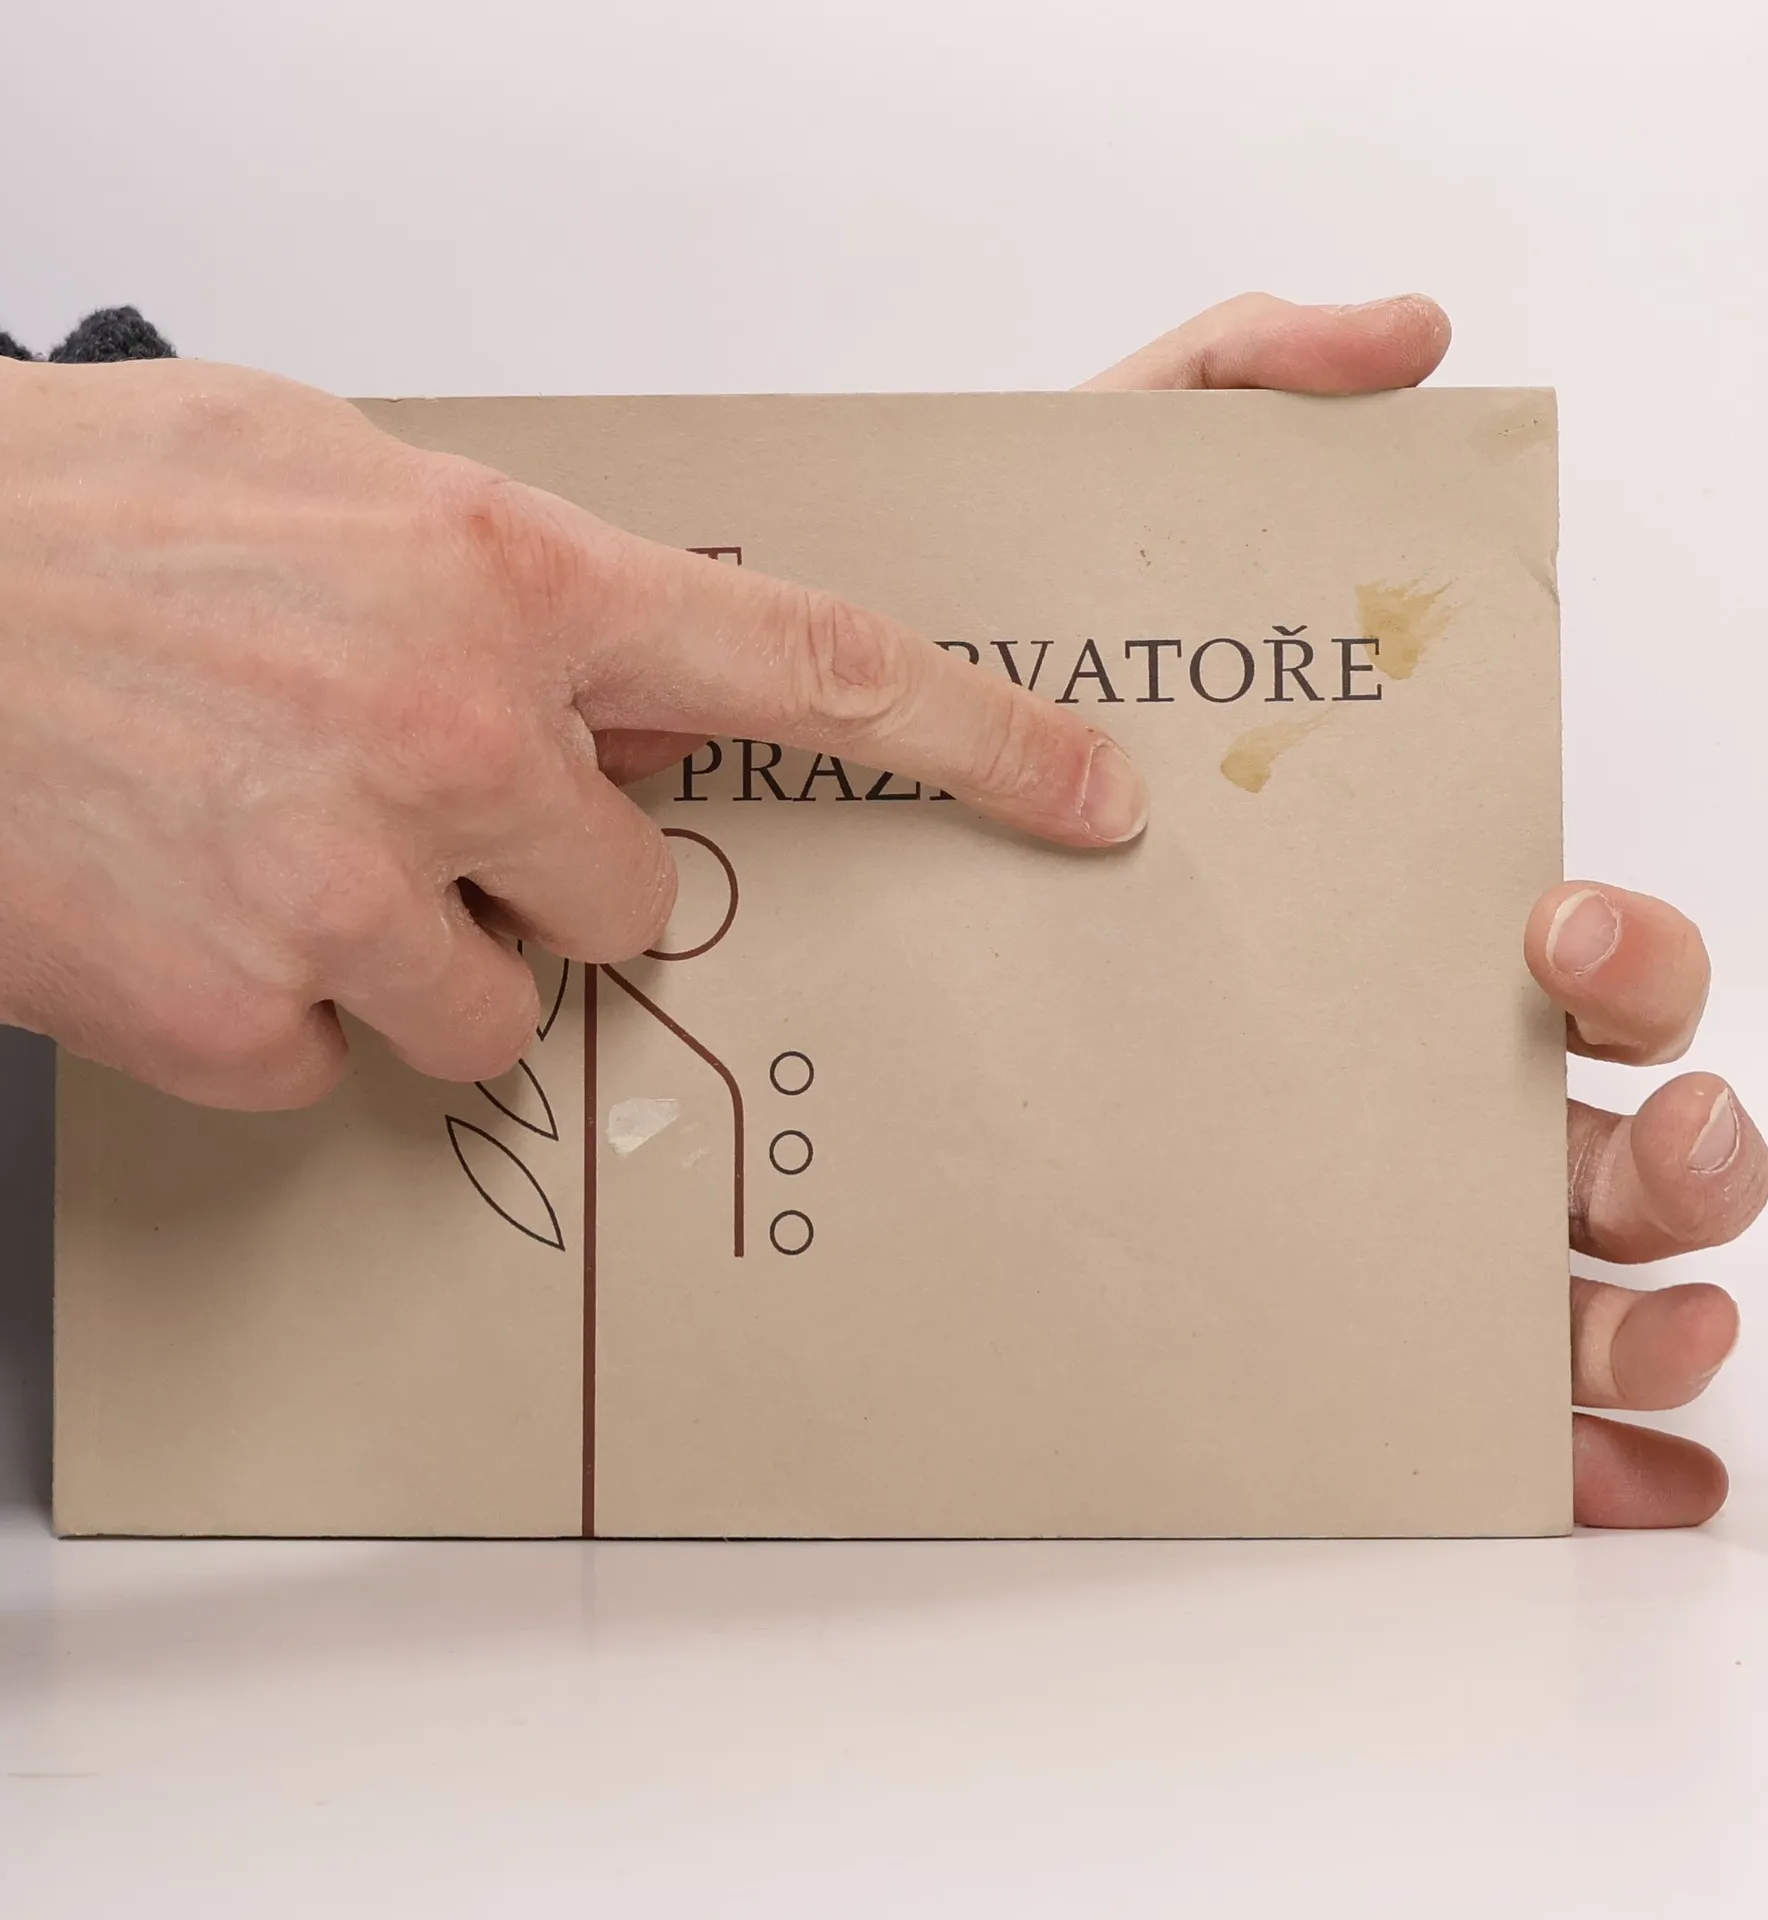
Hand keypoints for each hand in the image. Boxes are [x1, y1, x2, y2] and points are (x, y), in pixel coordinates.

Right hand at [0, 330, 1141, 1108]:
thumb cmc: (63, 515)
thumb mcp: (329, 482)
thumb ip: (507, 592)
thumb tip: (624, 691)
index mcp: (494, 578)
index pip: (805, 666)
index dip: (971, 738)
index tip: (1077, 790)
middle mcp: (444, 736)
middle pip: (632, 897)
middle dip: (550, 878)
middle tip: (416, 813)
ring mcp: (342, 893)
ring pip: (494, 1008)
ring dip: (415, 954)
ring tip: (270, 850)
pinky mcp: (234, 1017)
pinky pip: (337, 1063)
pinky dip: (282, 1008)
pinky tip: (184, 905)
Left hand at [1097, 292, 1760, 1525]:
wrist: (799, 845)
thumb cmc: (983, 720)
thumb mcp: (1093, 532)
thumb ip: (1235, 397)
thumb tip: (1399, 336)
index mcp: (1392, 919)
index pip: (1583, 960)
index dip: (1629, 962)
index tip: (1549, 944)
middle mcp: (1384, 1059)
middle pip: (1608, 1125)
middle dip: (1684, 1151)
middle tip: (1651, 1143)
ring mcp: (1328, 1184)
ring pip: (1556, 1273)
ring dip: (1648, 1308)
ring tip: (1637, 1321)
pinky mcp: (1251, 1289)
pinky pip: (1439, 1390)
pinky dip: (1560, 1443)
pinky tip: (1607, 1471)